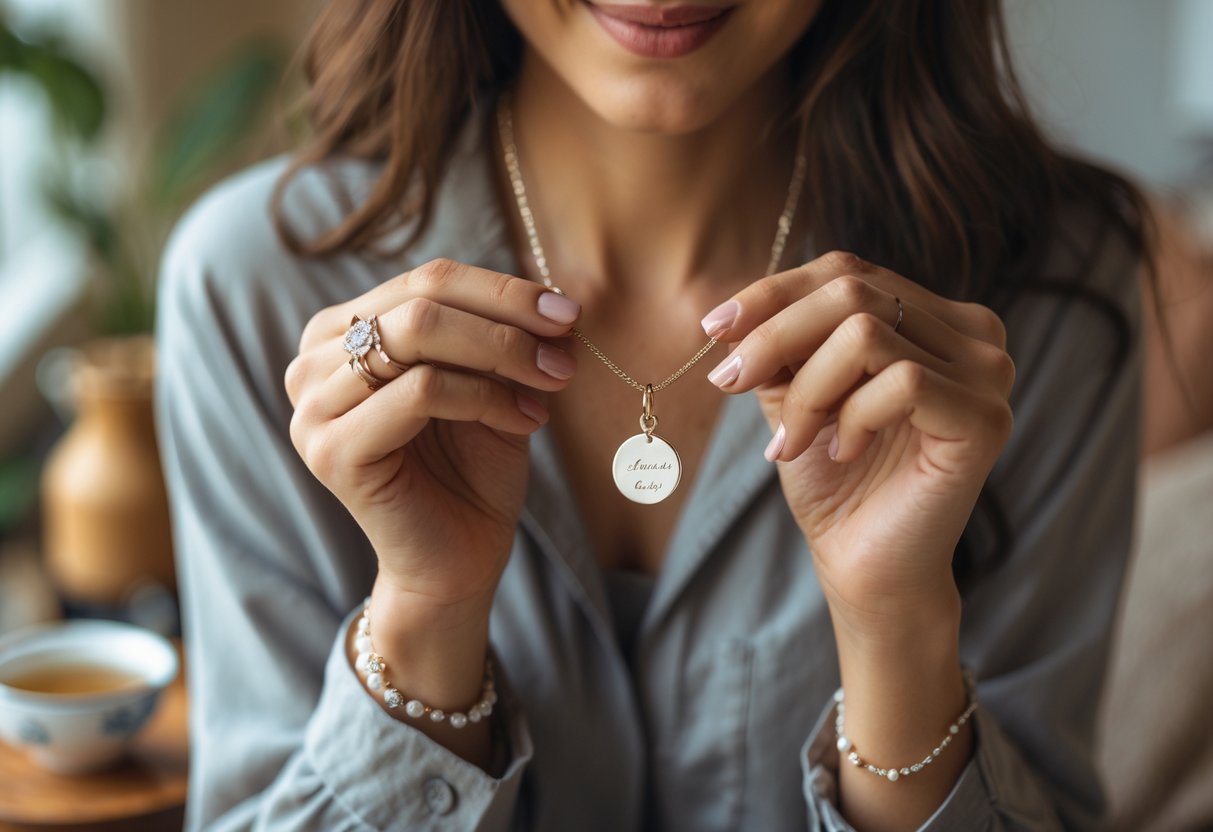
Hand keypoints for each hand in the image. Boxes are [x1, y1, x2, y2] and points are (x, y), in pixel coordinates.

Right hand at [286, 258, 580, 613]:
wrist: (457, 561)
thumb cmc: (471, 471)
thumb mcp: (490, 384)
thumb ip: (500, 334)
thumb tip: (553, 293)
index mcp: (342, 334)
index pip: (427, 280)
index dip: (503, 289)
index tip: (568, 309)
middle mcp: (314, 362)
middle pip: (421, 299)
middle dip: (507, 319)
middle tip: (566, 347)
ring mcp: (313, 407)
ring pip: (418, 336)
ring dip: (502, 354)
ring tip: (552, 383)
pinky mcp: (332, 450)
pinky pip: (420, 390)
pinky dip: (485, 396)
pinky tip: (526, 419)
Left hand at [702, 251, 1014, 634]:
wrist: (863, 566)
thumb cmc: (834, 480)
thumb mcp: (795, 393)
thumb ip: (781, 344)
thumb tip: (737, 310)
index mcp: (934, 317)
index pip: (848, 272)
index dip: (774, 293)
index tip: (714, 329)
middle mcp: (974, 334)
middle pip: (852, 291)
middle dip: (775, 337)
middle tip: (731, 384)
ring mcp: (988, 374)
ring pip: (865, 333)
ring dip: (807, 391)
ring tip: (792, 441)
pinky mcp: (985, 419)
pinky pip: (899, 382)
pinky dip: (850, 418)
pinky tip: (840, 453)